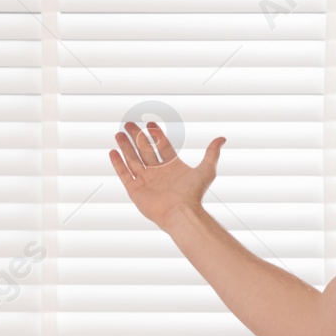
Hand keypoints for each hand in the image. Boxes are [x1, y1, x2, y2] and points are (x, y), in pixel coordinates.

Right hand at [108, 120, 225, 229]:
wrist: (181, 212)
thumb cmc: (193, 194)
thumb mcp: (206, 170)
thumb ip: (212, 153)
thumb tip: (222, 138)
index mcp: (172, 166)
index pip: (161, 145)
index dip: (156, 134)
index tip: (150, 123)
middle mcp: (157, 172)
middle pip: (144, 150)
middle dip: (137, 137)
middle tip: (129, 124)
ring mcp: (145, 181)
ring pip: (132, 159)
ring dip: (125, 147)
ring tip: (119, 133)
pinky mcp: (135, 190)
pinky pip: (124, 174)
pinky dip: (118, 163)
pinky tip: (113, 152)